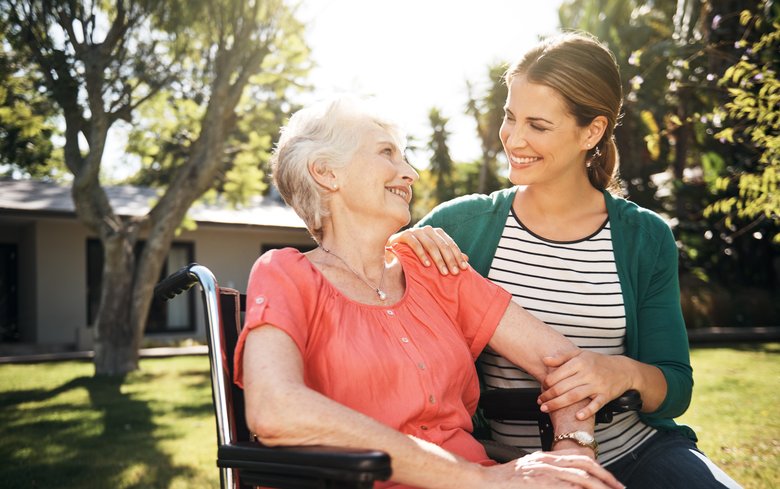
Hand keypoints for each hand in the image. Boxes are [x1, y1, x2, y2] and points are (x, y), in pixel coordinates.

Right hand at [388, 226, 467, 274]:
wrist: (393, 249)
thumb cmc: (417, 254)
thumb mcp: (433, 255)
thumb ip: (449, 255)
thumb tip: (467, 259)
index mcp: (437, 233)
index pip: (451, 244)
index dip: (458, 256)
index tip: (464, 269)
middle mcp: (428, 230)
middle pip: (442, 245)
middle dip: (450, 260)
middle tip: (454, 273)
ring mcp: (416, 231)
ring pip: (431, 245)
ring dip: (438, 260)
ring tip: (443, 272)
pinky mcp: (405, 235)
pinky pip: (415, 244)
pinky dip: (422, 254)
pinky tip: (427, 265)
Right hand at [484, 451, 623, 487]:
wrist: (483, 481)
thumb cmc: (504, 480)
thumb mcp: (529, 470)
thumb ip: (547, 473)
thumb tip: (566, 482)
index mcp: (546, 457)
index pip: (580, 458)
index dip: (599, 468)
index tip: (611, 480)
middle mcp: (548, 462)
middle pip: (585, 465)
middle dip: (606, 477)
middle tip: (619, 488)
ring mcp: (544, 473)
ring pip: (580, 477)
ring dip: (598, 486)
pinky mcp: (540, 484)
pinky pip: (565, 487)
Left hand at [539, 351, 630, 419]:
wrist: (623, 369)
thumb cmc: (598, 362)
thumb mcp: (580, 354)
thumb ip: (562, 357)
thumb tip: (545, 360)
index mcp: (579, 362)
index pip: (558, 374)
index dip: (546, 382)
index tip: (541, 388)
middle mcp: (587, 373)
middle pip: (563, 387)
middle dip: (548, 395)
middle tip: (539, 401)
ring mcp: (597, 385)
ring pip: (574, 396)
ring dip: (558, 404)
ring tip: (545, 409)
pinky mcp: (605, 395)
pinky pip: (595, 404)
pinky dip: (587, 411)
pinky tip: (577, 416)